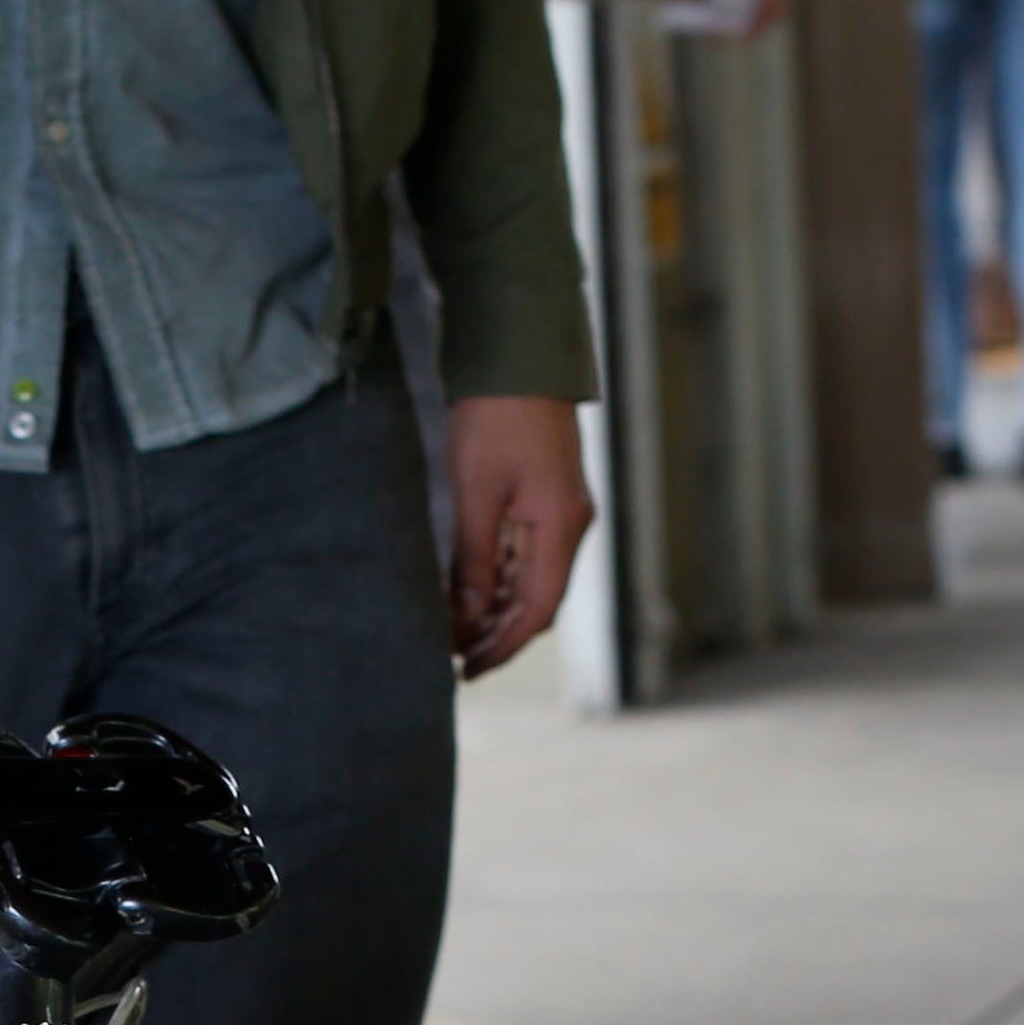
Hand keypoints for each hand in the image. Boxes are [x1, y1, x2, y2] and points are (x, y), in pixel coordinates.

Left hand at [443, 396, 591, 677]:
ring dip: (495, 610)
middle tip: (454, 658)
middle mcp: (569, 527)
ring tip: (454, 631)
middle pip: (537, 602)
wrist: (518, 356)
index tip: (467, 669)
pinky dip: (498, 580)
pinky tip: (468, 592)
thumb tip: (467, 615)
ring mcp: (561, 514)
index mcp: (560, 528)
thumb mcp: (476, 491)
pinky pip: (527, 556)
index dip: (501, 646)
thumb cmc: (496, 416)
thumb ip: (473, 557)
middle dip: (497, 635)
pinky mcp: (547, 500)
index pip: (536, 610)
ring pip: (531, 582)